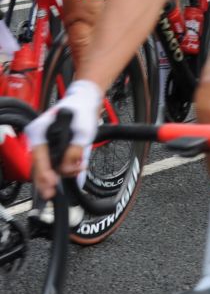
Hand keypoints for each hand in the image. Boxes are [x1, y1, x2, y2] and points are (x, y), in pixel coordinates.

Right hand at [26, 79, 103, 199]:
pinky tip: (75, 169)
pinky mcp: (55, 146)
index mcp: (40, 133)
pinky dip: (64, 167)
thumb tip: (67, 168)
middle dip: (48, 179)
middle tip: (52, 193)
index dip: (44, 174)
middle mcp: (40, 138)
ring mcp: (46, 142)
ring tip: (77, 170)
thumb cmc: (82, 111)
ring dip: (61, 172)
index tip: (50, 185)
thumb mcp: (82, 132)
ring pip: (48, 165)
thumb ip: (74, 151)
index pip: (39, 158)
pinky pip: (55, 161)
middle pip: (40, 165)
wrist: (86, 101)